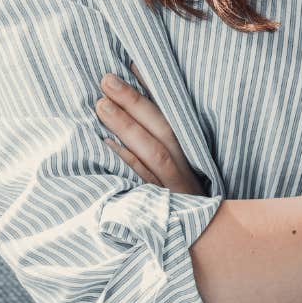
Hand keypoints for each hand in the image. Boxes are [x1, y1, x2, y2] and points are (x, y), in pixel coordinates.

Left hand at [95, 62, 203, 196]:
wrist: (200, 239)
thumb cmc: (183, 195)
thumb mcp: (181, 165)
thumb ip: (162, 135)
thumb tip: (135, 96)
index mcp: (193, 149)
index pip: (173, 111)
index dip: (155, 87)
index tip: (132, 63)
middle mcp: (188, 164)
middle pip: (163, 128)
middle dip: (135, 102)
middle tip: (107, 80)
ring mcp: (175, 186)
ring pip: (153, 152)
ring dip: (127, 126)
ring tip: (101, 105)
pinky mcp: (163, 205)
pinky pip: (143, 180)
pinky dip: (127, 161)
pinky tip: (107, 145)